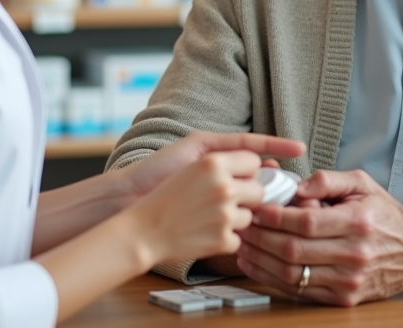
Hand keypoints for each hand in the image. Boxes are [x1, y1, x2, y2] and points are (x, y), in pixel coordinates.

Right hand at [129, 150, 265, 266]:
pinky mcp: (222, 239)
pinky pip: (238, 239)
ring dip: (234, 220)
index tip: (240, 178)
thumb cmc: (164, 197)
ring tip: (208, 219)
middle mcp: (223, 186)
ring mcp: (225, 214)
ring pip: (250, 216)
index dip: (248, 171)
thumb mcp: (191, 169)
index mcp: (214, 163)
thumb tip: (260, 165)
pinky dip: (224, 240)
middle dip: (247, 197)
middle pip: (259, 190)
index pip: (254, 161)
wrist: (142, 231)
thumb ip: (223, 164)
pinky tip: (204, 235)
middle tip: (224, 202)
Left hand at [234, 169, 402, 305]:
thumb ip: (327, 180)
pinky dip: (274, 280)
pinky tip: (259, 265)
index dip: (275, 217)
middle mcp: (354, 254)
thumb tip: (294, 185)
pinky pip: (300, 292)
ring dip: (260, 261)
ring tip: (242, 246)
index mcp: (358, 222)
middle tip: (241, 225)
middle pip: (293, 250)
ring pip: (292, 275)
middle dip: (260, 238)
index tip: (255, 209)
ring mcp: (349, 281)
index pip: (305, 222)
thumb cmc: (384, 214)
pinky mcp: (344, 298)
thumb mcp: (361, 184)